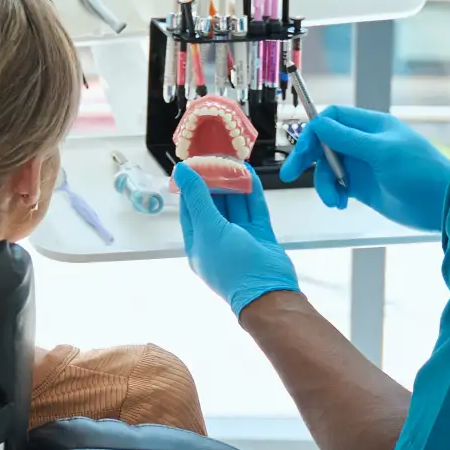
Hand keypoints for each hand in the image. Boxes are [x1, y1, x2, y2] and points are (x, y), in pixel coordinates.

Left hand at [173, 163, 301, 314]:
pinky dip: (251, 191)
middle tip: (216, 158)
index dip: (191, 186)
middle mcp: (218, 239)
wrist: (268, 291)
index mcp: (198, 243)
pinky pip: (254, 209)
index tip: (193, 164)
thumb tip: (181, 172)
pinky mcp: (260, 235)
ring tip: (233, 160)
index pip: (190, 209)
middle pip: (214, 204)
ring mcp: (240, 237)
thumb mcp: (209, 229)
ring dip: (233, 184)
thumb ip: (197, 198)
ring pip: (235, 205)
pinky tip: (249, 173)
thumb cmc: (232, 265)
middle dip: (214, 182)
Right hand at [282, 104, 449, 231]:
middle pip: (324, 143)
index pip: (332, 119)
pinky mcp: (363, 186)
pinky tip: (341, 204)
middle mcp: (364, 142)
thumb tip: (319, 125)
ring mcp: (362, 164)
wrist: (440, 204)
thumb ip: (348, 139)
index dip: (313, 132)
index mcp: (371, 126)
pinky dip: (333, 194)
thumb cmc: (420, 172)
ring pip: (328, 168)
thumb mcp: (382, 152)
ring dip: (324, 184)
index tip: (303, 152)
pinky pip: (337, 185)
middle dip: (308, 158)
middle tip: (289, 174)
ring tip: (335, 201)